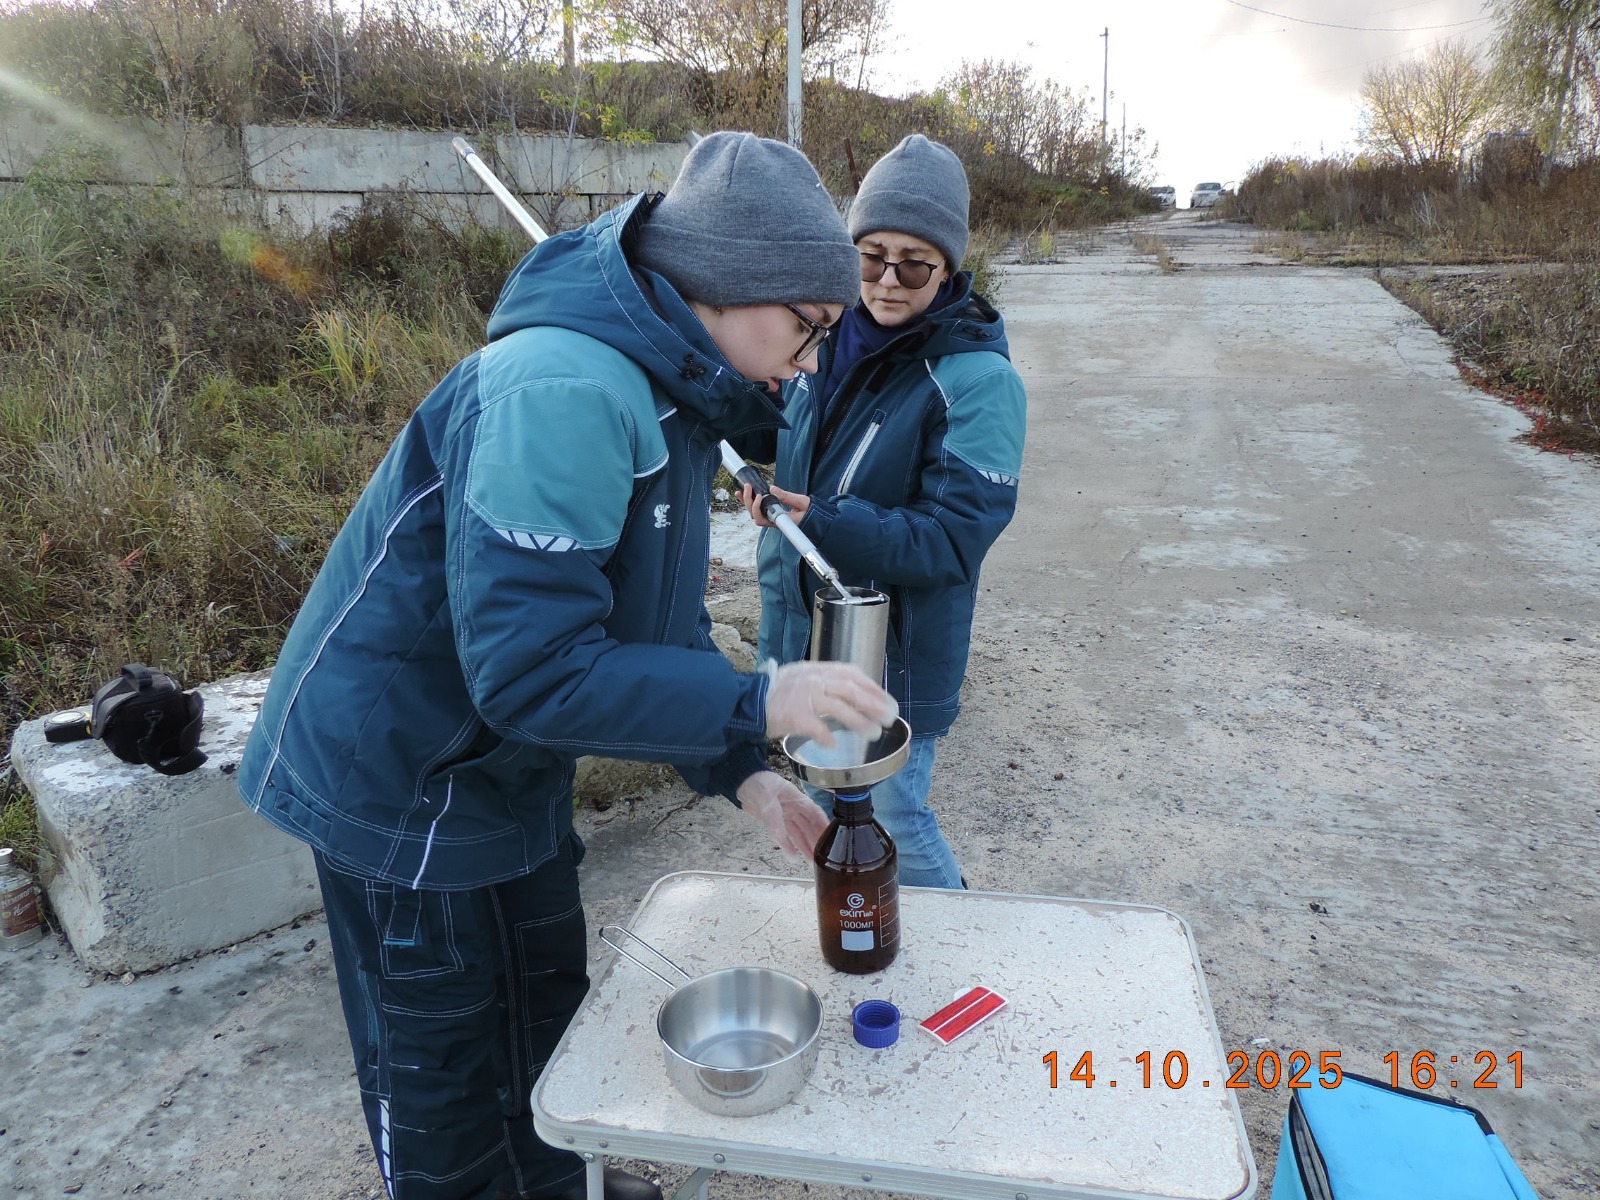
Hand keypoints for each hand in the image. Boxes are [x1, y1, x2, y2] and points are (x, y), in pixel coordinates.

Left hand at [737, 771, 828, 857]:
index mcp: (798, 799)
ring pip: (798, 833)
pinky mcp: (775, 822)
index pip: (816, 814)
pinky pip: (785, 835)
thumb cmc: (757, 782)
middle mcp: (794, 808)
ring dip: (804, 846)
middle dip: (816, 841)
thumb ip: (773, 818)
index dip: (824, 826)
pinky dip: (789, 845)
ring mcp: (785, 815)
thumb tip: (780, 838)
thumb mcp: (766, 797)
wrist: (741, 782)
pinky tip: (793, 856)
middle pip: (809, 827)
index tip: (833, 838)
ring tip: (812, 861)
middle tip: (822, 857)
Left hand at [739, 482, 810, 528]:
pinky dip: (751, 502)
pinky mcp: (774, 515)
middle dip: (749, 501)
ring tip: (741, 490)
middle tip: (748, 487)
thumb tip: (772, 488)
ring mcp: (773, 520)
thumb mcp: (802, 502)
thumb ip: (787, 496)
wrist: (818, 521)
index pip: (762, 518)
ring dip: (747, 502)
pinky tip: (745, 494)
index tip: (760, 495)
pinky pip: (759, 511)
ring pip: (755, 514)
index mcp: (781, 522)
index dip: (757, 507)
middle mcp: (774, 522)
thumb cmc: (812, 514)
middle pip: (755, 515)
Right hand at [763, 660, 897, 746]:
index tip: (887, 701)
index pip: (851, 674)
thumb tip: (855, 696)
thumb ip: (825, 683)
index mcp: (817, 670)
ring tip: (872, 733)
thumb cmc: (777, 694)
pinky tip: (833, 744)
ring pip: (837, 707)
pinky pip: (814, 726)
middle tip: (889, 718)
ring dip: (858, 721)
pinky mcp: (791, 715)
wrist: (746, 701)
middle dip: (873, 704)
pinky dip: (825, 735)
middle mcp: (812, 680)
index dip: (872, 688)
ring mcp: (802, 696)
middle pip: (849, 690)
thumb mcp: (803, 678)